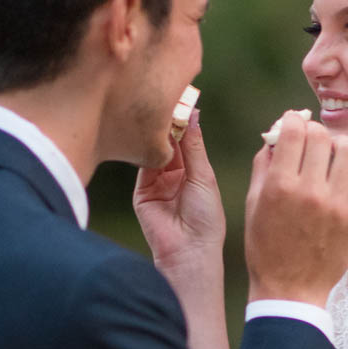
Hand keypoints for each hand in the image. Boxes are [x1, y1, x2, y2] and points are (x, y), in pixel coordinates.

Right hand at [133, 109, 225, 272]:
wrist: (189, 250)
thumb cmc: (206, 219)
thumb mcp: (204, 177)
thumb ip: (194, 147)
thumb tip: (192, 115)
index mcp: (194, 173)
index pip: (187, 140)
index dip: (185, 121)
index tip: (184, 98)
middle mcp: (174, 176)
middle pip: (169, 142)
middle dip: (170, 123)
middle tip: (169, 99)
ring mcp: (156, 183)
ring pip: (155, 151)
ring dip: (158, 134)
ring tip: (161, 113)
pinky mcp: (141, 192)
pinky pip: (142, 165)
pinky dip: (147, 150)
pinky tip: (152, 135)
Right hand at [244, 111, 347, 305]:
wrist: (291, 289)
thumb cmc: (267, 248)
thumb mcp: (253, 205)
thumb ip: (263, 165)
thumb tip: (276, 134)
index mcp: (280, 186)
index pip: (294, 130)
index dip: (292, 120)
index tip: (292, 124)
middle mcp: (310, 192)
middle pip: (321, 135)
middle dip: (313, 132)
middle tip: (311, 142)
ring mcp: (337, 204)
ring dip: (339, 145)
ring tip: (332, 156)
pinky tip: (347, 173)